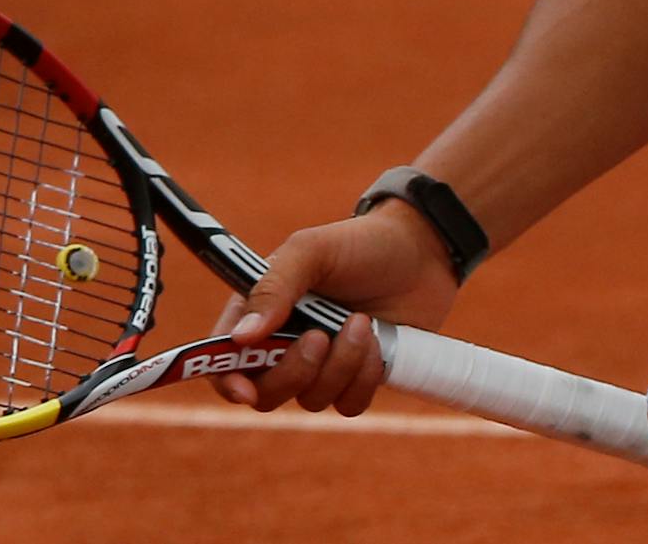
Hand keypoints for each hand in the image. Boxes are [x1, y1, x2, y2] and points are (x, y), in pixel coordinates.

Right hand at [209, 203, 457, 415]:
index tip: (245, 389)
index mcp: (260, 312)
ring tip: (361, 323)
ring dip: (340, 365)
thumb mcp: (312, 250)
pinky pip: (348, 405)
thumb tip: (241, 337)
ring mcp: (322, 366)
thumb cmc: (360, 243)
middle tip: (321, 336)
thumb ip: (275, 286)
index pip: (224, 361)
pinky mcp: (357, 379)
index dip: (228, 382)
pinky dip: (363, 379)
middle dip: (294, 371)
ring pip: (312, 399)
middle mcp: (284, 345)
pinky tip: (378, 344)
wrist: (423, 251)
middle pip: (266, 393)